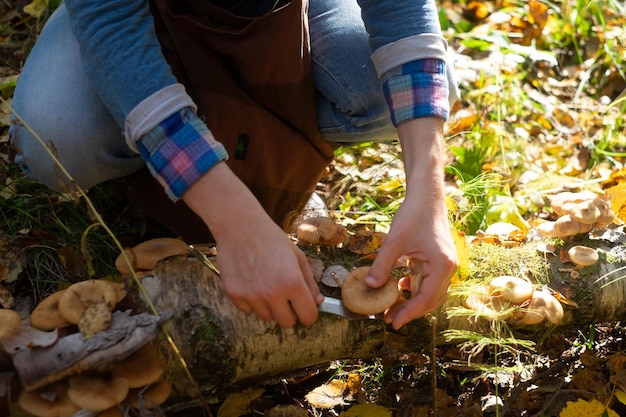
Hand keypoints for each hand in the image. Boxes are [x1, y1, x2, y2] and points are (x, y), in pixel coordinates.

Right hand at [183, 162, 322, 327]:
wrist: (240, 226)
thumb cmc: (271, 238)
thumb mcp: (297, 257)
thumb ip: (309, 282)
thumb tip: (317, 302)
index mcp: (292, 283)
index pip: (308, 317)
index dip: (309, 312)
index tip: (304, 306)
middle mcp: (272, 293)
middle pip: (288, 323)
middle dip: (290, 312)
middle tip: (286, 296)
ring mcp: (251, 296)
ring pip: (267, 317)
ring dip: (270, 307)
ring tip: (266, 283)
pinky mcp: (234, 295)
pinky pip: (248, 310)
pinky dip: (252, 301)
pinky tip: (251, 281)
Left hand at [365, 196, 457, 328]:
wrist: (426, 196)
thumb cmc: (413, 214)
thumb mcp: (394, 241)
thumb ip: (382, 265)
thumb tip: (369, 285)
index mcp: (442, 266)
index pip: (426, 299)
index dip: (409, 313)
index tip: (392, 322)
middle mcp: (448, 268)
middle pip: (430, 300)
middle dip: (409, 310)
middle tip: (388, 318)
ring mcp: (446, 265)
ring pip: (430, 293)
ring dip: (412, 301)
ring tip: (392, 308)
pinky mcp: (439, 260)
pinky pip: (429, 282)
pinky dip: (415, 288)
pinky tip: (400, 287)